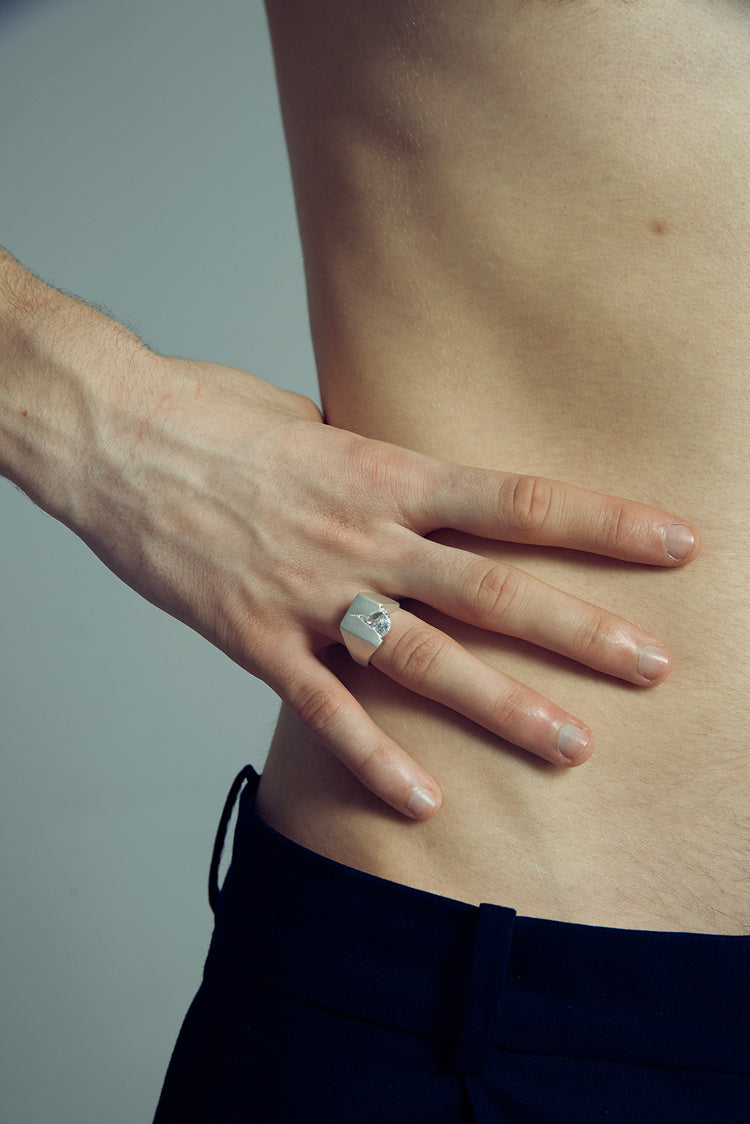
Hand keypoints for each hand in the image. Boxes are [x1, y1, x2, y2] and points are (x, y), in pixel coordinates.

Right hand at [61, 349, 697, 821]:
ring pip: (426, 658)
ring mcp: (311, 592)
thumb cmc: (216, 417)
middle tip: (654, 666)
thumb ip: (378, 469)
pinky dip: (375, 759)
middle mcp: (363, 537)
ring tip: (571, 744)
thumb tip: (420, 490)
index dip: (603, 523)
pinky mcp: (255, 636)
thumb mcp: (318, 424)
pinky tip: (424, 803)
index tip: (674, 542)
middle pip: (494, 589)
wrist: (118, 437)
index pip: (518, 500)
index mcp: (386, 473)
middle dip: (581, 630)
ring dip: (502, 705)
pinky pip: (327, 709)